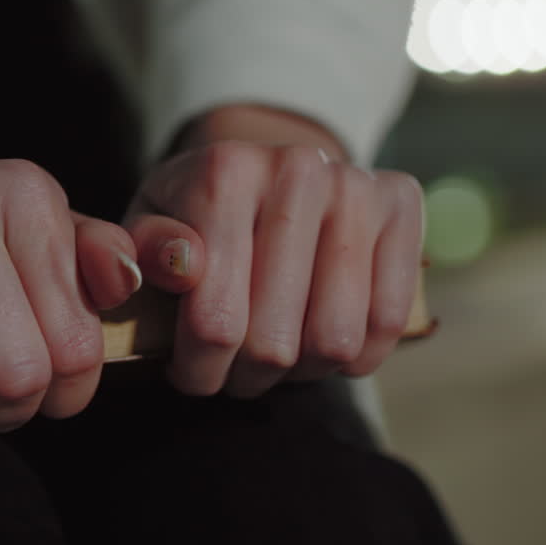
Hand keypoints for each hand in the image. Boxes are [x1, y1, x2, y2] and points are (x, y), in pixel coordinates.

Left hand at [124, 108, 423, 397]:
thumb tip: (180, 265)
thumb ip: (145, 252)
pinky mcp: (401, 203)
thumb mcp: (149, 230)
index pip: (214, 322)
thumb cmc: (194, 218)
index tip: (189, 369)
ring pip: (336, 342)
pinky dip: (354, 355)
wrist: (262, 174)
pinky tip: (321, 337)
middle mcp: (298, 169)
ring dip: (300, 371)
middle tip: (233, 365)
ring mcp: (356, 185)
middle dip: (246, 375)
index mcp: (225, 173)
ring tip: (276, 351)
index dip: (198, 368)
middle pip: (274, 342)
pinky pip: (388, 322)